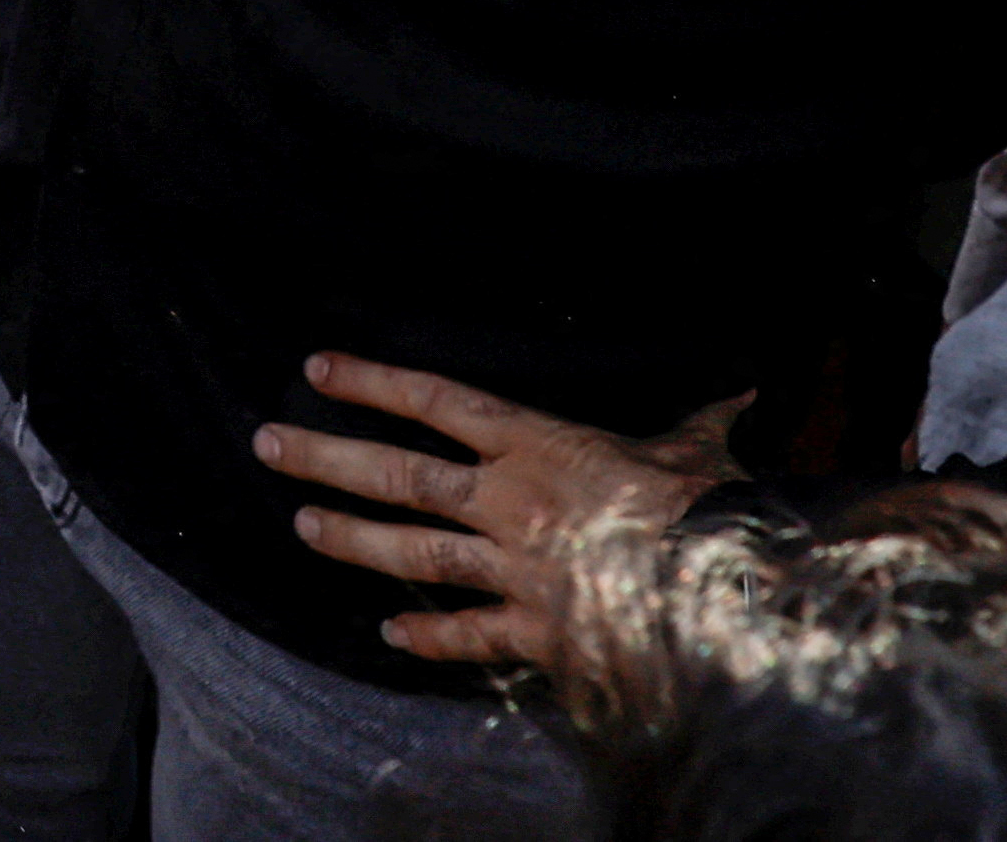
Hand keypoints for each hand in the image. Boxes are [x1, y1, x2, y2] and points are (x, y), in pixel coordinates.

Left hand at [257, 356, 751, 675]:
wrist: (733, 597)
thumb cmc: (713, 513)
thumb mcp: (699, 452)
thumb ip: (696, 424)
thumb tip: (739, 390)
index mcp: (542, 448)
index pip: (439, 402)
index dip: (373, 383)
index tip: (315, 368)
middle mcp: (513, 504)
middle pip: (401, 475)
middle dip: (327, 458)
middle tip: (267, 444)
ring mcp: (518, 571)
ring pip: (415, 552)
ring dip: (353, 539)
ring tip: (303, 525)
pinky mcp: (538, 633)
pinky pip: (470, 636)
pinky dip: (431, 638)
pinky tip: (390, 635)